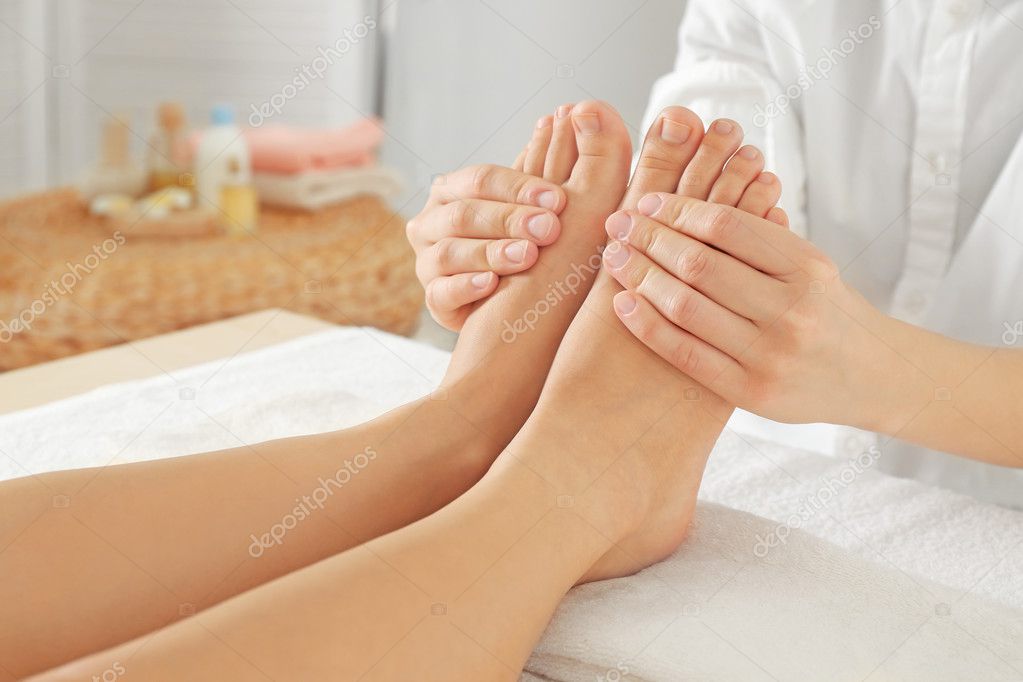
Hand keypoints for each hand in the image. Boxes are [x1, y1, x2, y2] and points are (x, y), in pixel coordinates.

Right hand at [407, 164, 566, 330]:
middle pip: (463, 214)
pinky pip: (440, 293)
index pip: (480, 179)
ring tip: (527, 255)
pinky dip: (465, 287)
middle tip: (549, 228)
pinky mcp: (433, 300)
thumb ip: (537, 166)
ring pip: (449, 252)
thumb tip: (558, 117)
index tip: (558, 199)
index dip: (519, 187)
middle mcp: (431, 222)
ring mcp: (426, 262)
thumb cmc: (519, 240)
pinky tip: (492, 284)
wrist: (505, 299)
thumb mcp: (527, 204)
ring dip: (490, 252)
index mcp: (451, 191)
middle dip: (509, 219)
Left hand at [603, 193, 889, 427]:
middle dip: (649, 238)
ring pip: (686, 306)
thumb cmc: (826, 309)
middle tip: (618, 223)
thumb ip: (758, 239)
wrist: (871, 376)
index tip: (647, 202)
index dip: (679, 210)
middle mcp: (792, 310)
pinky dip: (647, 324)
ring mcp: (771, 355)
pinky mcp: (750, 392)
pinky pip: (685, 352)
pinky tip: (624, 302)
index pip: (727, 226)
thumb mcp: (808, 265)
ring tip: (615, 257)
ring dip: (640, 276)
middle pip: (699, 264)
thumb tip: (685, 201)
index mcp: (807, 268)